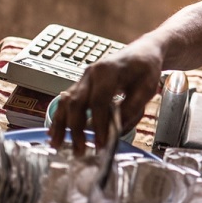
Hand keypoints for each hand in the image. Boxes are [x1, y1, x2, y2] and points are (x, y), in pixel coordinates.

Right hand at [48, 39, 162, 153]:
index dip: (98, 123)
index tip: (101, 143)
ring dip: (61, 125)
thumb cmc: (146, 68)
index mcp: (109, 71)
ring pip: (66, 102)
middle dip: (76, 129)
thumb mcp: (147, 87)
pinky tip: (54, 133)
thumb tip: (116, 128)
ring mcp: (84, 78)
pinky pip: (66, 101)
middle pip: (77, 103)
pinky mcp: (81, 85)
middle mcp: (91, 73)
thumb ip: (132, 107)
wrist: (142, 52)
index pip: (99, 101)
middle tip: (80, 150)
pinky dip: (59, 117)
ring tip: (57, 146)